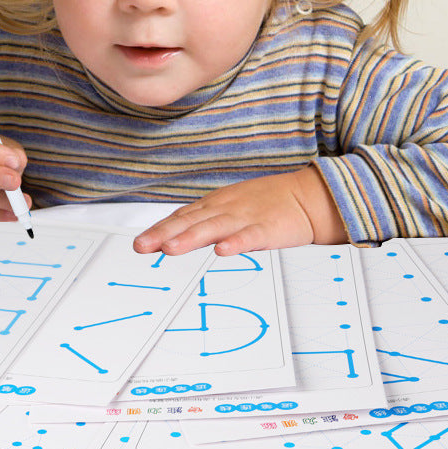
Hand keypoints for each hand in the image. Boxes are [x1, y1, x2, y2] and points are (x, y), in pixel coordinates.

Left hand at [133, 167, 347, 256]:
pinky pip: (250, 236)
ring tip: (171, 248)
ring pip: (214, 228)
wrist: (307, 197)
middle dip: (165, 234)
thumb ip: (203, 222)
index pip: (182, 217)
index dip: (160, 230)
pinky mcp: (268, 228)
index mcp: (215, 205)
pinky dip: (236, 243)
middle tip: (143, 246)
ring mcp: (246, 217)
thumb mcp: (229, 207)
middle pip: (191, 222)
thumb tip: (172, 237)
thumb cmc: (265, 203)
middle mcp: (225, 209)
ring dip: (191, 237)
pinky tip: (222, 250)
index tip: (140, 243)